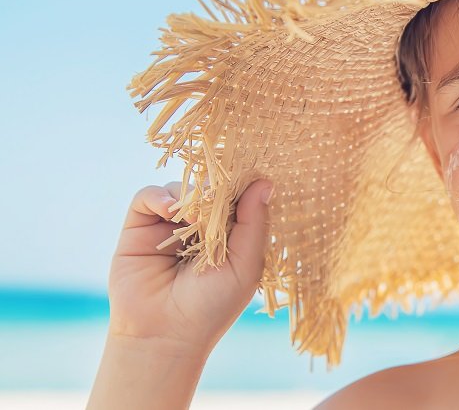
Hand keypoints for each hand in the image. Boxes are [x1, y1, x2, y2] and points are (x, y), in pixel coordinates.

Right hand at [105, 179, 273, 354]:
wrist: (164, 335)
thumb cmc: (212, 306)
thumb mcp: (246, 264)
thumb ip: (254, 223)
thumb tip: (264, 182)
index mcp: (230, 234)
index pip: (238, 196)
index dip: (241, 185)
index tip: (246, 178)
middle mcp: (200, 227)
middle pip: (209, 188)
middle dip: (215, 188)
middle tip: (217, 198)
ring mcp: (169, 226)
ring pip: (181, 188)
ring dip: (190, 195)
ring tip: (194, 216)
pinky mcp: (139, 228)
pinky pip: (147, 196)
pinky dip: (160, 196)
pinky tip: (170, 211)